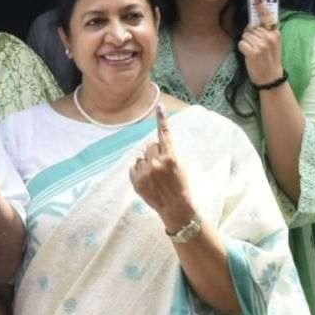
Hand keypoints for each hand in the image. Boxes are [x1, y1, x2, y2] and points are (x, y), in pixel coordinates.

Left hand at [129, 105, 195, 231]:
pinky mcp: (136, 181)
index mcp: (171, 157)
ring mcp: (145, 172)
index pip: (165, 134)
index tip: (159, 105)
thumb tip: (152, 145)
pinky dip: (138, 171)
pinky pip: (133, 167)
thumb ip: (167, 154)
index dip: (162, 119)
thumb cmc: (181, 187)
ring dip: (146, 162)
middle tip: (161, 165)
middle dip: (154, 152)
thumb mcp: (180, 167)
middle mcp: (157, 163)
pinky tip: (148, 180)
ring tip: (155, 175)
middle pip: (150, 145)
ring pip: (141, 156)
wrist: (176, 208)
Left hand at [239, 0, 282, 84]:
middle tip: (257, 47)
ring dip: (246, 43)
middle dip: (250, 35)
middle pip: (250, 27)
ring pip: (245, 35)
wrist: (271, 77)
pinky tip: (249, 55)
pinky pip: (241, 43)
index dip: (261, 4)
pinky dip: (242, 49)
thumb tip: (254, 22)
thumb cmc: (270, 59)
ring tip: (255, 52)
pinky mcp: (253, 52)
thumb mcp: (273, 43)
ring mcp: (262, 44)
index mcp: (275, 32)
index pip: (267, 16)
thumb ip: (266, 31)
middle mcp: (269, 36)